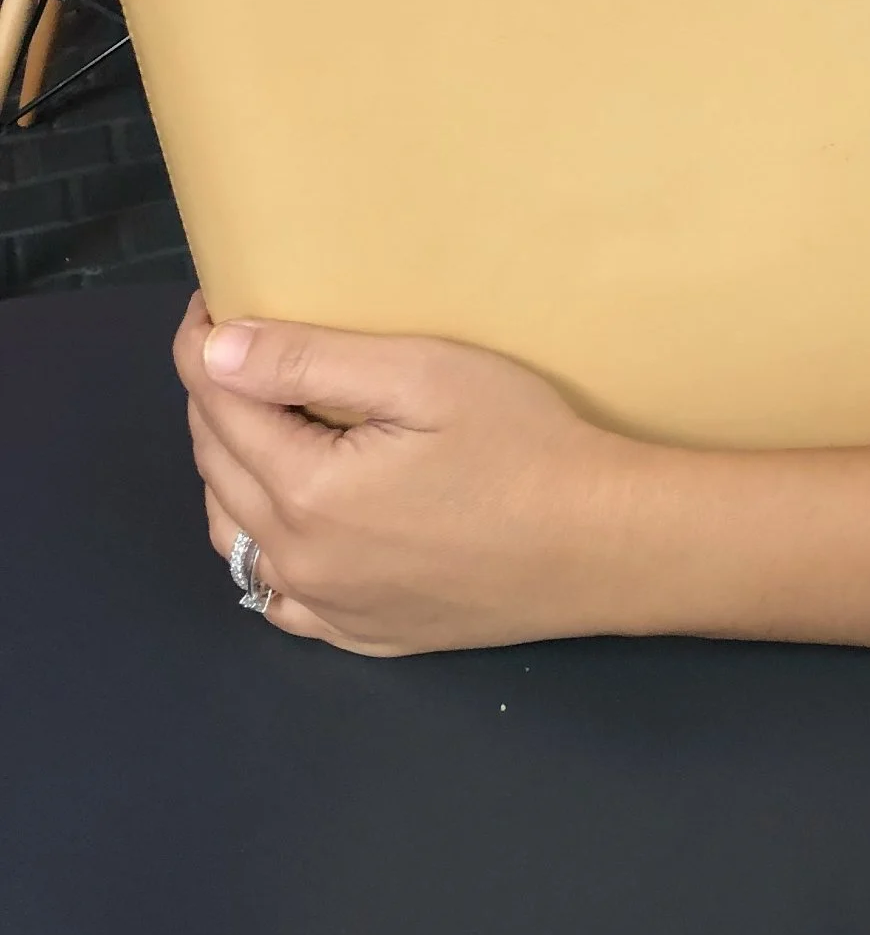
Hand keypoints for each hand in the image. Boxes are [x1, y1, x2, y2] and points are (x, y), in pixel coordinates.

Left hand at [173, 294, 634, 653]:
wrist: (599, 543)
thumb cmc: (523, 443)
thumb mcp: (425, 375)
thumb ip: (311, 360)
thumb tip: (216, 352)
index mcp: (306, 490)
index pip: (218, 404)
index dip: (205, 344)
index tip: (215, 300)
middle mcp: (300, 561)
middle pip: (217, 466)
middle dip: (216, 397)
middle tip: (242, 347)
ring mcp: (329, 608)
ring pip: (234, 537)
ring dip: (231, 472)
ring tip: (263, 420)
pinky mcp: (364, 633)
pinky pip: (280, 598)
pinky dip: (266, 550)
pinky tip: (294, 521)